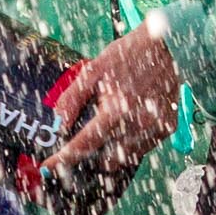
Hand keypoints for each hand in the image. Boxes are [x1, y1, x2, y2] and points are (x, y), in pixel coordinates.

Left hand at [42, 22, 180, 177]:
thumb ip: (73, 98)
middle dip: (89, 156)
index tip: (48, 168)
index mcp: (117, 109)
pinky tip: (124, 125)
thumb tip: (58, 123)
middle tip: (77, 145)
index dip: (64, 159)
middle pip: (105, 159)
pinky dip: (129, 144)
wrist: (165, 46)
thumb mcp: (93, 70)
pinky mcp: (167, 129)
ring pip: (125, 159)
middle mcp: (138, 124)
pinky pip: (142, 149)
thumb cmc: (126, 55)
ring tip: (104, 129)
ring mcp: (156, 129)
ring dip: (109, 152)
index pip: (85, 144)